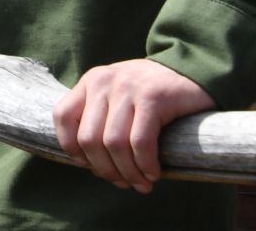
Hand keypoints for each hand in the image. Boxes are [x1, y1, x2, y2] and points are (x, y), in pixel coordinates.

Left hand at [53, 58, 215, 193]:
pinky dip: (144, 165)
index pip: (62, 117)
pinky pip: (140, 142)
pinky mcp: (153, 98)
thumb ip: (100, 121)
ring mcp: (127, 88)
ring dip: (127, 173)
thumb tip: (91, 167)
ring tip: (142, 184)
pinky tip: (153, 173)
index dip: (73, 149)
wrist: (193, 70)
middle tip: (124, 183)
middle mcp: (103, 82)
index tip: (94, 166)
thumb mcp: (117, 98)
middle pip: (88, 139)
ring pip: (113, 144)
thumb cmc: (152, 95)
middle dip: (105, 170)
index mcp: (90, 82)